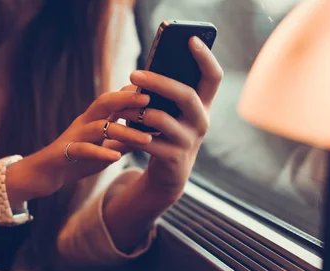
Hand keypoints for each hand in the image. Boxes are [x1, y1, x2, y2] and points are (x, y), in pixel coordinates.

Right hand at [16, 91, 152, 199]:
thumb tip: (149, 135)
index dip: (134, 94)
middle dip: (126, 99)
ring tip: (146, 140)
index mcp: (94, 119)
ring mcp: (74, 136)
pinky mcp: (65, 153)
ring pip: (99, 127)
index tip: (158, 91)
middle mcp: (84, 123)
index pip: (115, 99)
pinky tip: (116, 158)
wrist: (43, 174)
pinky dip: (100, 153)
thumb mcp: (105, 149)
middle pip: (105, 102)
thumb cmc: (76, 159)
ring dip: (124, 132)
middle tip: (150, 101)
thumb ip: (123, 141)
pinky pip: (84, 150)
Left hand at [117, 37, 222, 201]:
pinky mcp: (173, 158)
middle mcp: (202, 121)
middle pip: (185, 95)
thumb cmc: (166, 132)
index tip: (190, 39)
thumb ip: (165, 93)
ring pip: (160, 119)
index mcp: (204, 104)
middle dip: (159, 82)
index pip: (213, 76)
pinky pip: (147, 141)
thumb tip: (140, 75)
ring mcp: (189, 141)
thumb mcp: (171, 112)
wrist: (169, 173)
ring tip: (118, 107)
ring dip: (135, 111)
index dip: (205, 57)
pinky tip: (117, 129)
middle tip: (134, 73)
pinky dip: (130, 134)